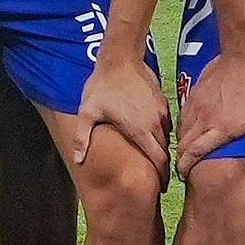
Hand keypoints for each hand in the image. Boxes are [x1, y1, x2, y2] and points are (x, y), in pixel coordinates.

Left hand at [77, 39, 169, 181]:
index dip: (163, 177)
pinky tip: (152, 134)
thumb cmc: (102, 85)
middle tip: (160, 180)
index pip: (159, 160)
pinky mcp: (163, 101)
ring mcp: (162, 111)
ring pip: (167, 137)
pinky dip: (162, 132)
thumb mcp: (88, 112)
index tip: (162, 188)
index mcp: (140, 130)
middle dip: (164, 167)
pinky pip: (167, 122)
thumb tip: (77, 160)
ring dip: (163, 148)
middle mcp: (155, 123)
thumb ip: (82, 137)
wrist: (121, 56)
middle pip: (166, 152)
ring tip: (156, 158)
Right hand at [177, 38, 244, 171]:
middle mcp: (205, 119)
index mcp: (221, 128)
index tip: (183, 173)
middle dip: (181, 158)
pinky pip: (184, 114)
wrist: (243, 56)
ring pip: (181, 129)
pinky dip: (183, 126)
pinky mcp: (194, 93)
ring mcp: (197, 105)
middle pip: (184, 143)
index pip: (195, 151)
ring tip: (186, 151)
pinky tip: (189, 129)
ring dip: (182, 142)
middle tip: (184, 167)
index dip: (186, 165)